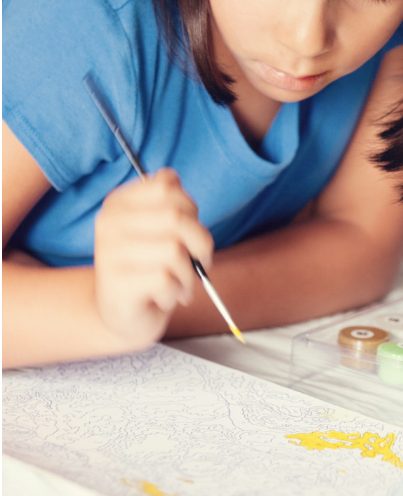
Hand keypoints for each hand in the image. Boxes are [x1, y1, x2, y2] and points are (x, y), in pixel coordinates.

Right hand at [94, 168, 212, 348]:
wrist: (122, 317)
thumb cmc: (150, 271)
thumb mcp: (160, 231)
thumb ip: (169, 203)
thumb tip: (173, 179)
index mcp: (118, 203)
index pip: (167, 184)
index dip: (190, 209)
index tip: (187, 231)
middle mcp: (109, 223)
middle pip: (177, 216)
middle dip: (200, 243)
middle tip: (196, 262)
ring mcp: (109, 254)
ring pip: (175, 251)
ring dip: (189, 274)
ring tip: (178, 284)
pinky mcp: (117, 285)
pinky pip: (167, 280)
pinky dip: (176, 292)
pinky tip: (165, 297)